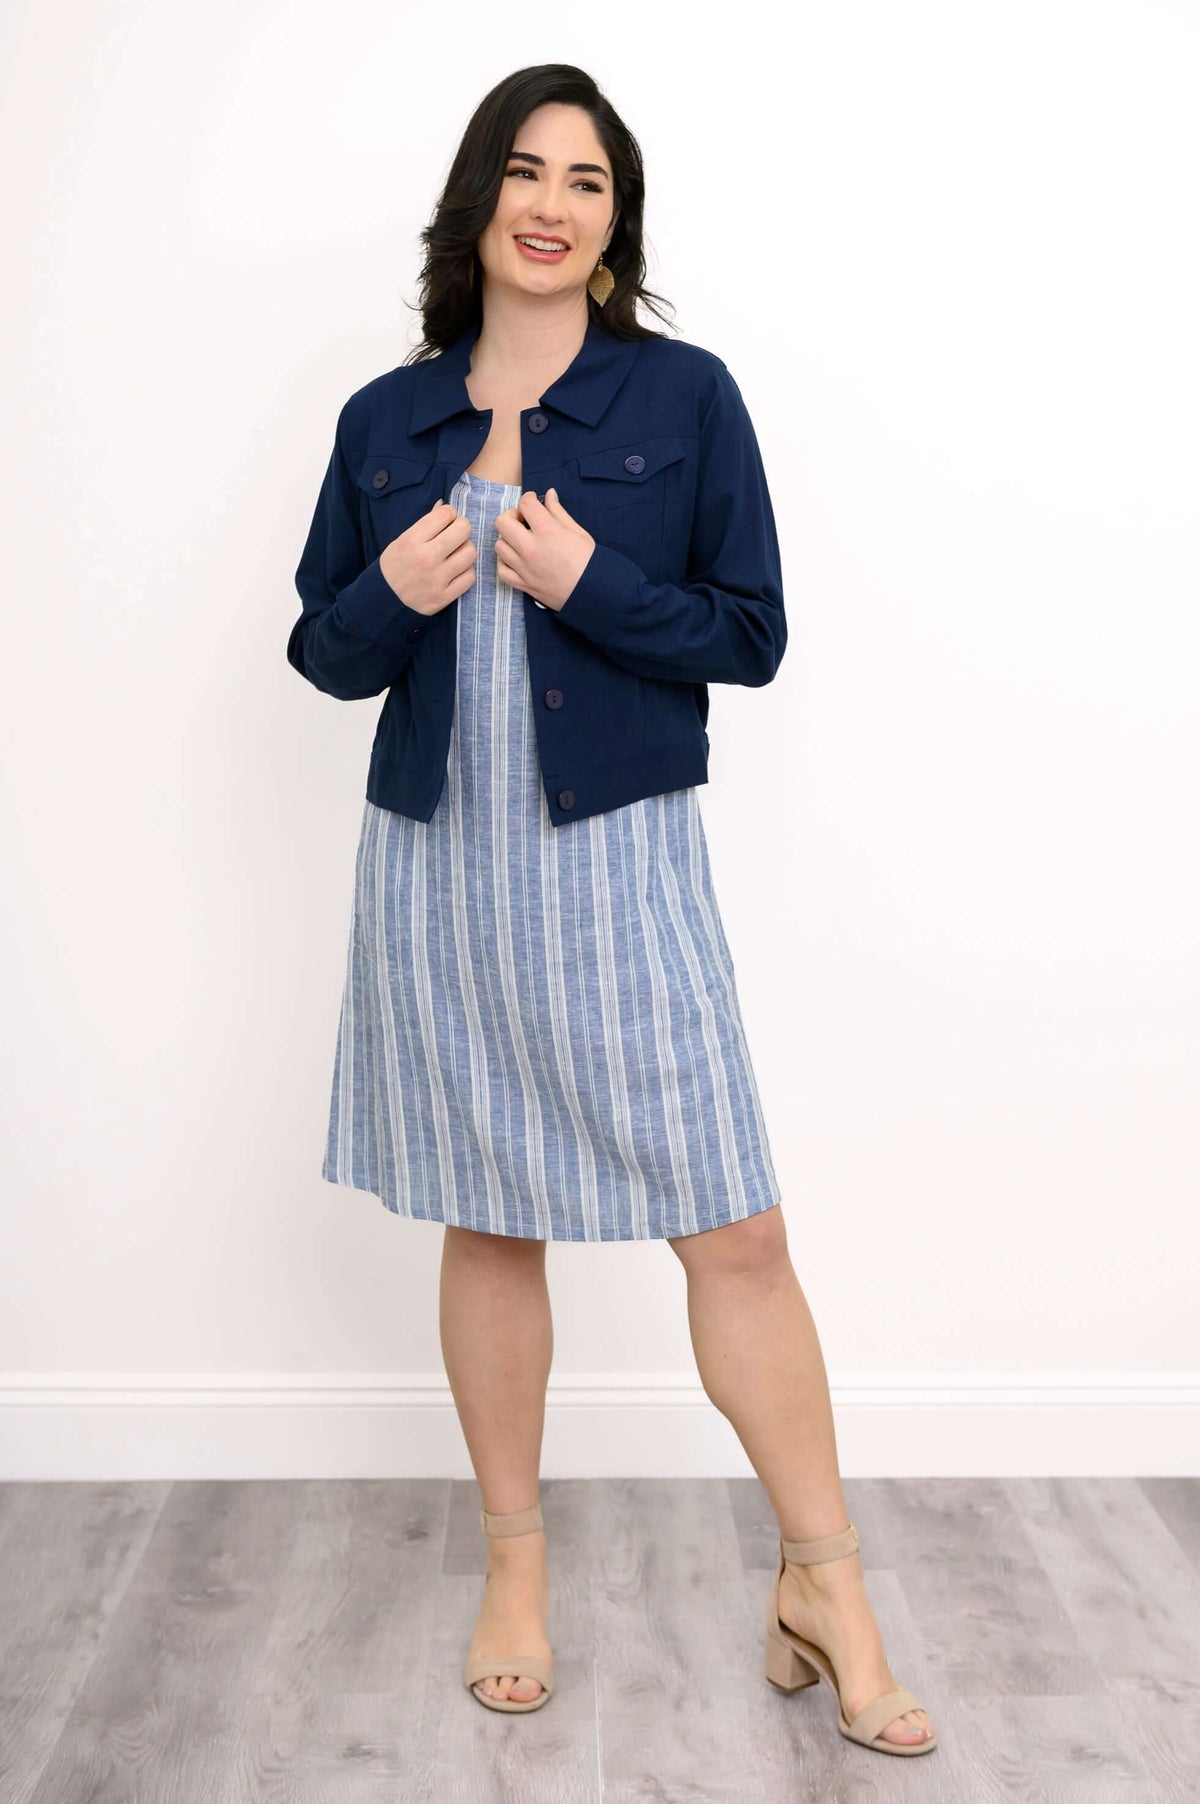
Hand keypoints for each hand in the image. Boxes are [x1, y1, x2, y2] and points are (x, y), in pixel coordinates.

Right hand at [379, 500, 477, 614]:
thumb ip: (425, 522)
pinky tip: (456, 571)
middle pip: (463, 531)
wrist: (385, 598)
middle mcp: (426, 558)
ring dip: (465, 550)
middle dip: (461, 528)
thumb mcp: (403, 539)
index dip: (449, 514)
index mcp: (412, 540)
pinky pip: (470, 577)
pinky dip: (465, 571)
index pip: (445, 514)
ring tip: (455, 554)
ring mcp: (436, 579)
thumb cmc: (395, 564)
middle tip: (455, 534)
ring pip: (470, 553)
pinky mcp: (444, 597)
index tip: (445, 521)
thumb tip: (444, 505)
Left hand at [494, 488, 594, 610]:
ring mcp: (524, 568)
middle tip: (523, 520)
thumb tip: (549, 494)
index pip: (525, 504)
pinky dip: (505, 563)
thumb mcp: (577, 531)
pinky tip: (515, 559)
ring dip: (507, 539)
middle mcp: (531, 548)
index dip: (529, 498)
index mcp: (547, 531)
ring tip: (520, 540)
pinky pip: (502, 571)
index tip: (533, 502)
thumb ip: (558, 511)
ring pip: (499, 545)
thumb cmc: (589, 561)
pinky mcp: (523, 584)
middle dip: (511, 516)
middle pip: (502, 522)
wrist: (593, 591)